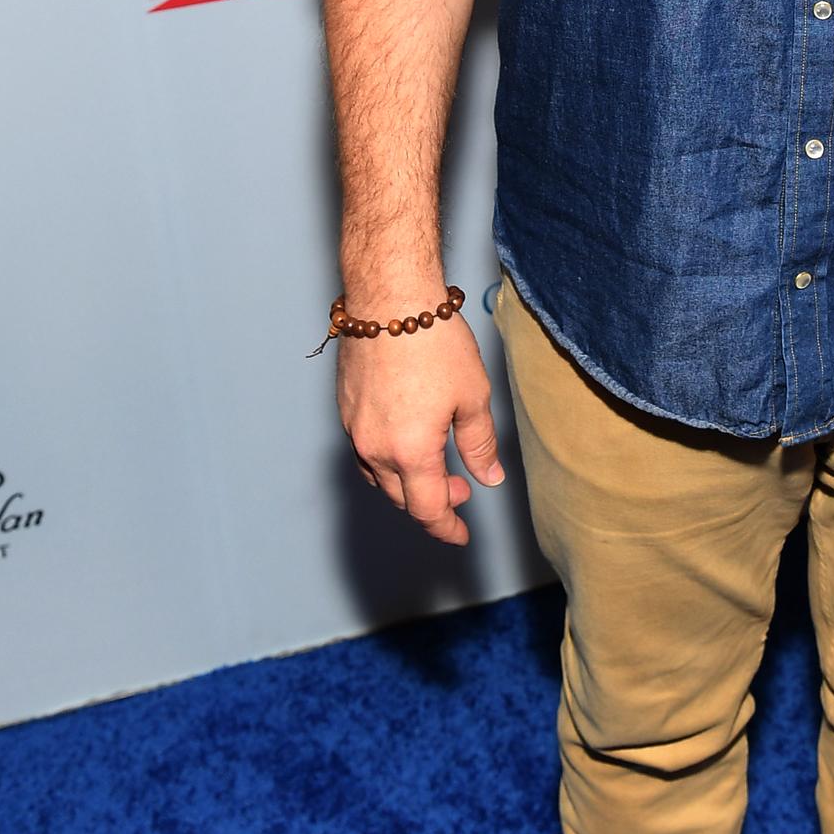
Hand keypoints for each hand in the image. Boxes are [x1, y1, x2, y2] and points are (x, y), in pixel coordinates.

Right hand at [337, 308, 504, 546]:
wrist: (389, 299)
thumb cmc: (434, 341)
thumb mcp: (472, 395)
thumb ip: (480, 444)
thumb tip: (488, 478)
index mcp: (410, 452)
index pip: (428, 509)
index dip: (447, 527)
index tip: (462, 535)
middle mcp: (375, 448)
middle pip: (401, 498)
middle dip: (433, 503)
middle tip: (462, 490)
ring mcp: (354, 429)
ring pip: (380, 477)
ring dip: (408, 482)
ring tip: (437, 466)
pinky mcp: (345, 409)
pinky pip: (365, 451)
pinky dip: (388, 460)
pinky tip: (408, 441)